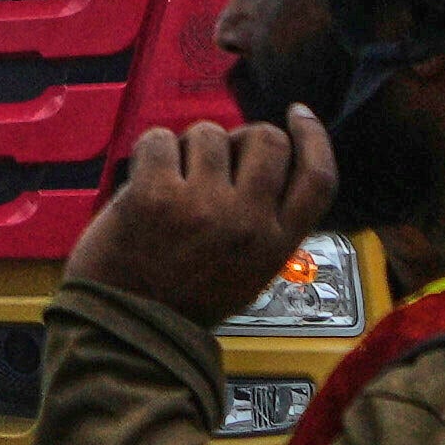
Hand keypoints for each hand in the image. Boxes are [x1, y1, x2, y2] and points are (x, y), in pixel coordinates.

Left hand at [66, 112, 340, 320]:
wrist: (127, 331)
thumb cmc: (183, 300)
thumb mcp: (248, 271)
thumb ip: (263, 221)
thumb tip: (254, 159)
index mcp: (276, 244)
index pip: (318, 178)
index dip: (313, 137)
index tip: (299, 114)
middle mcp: (247, 222)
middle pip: (266, 140)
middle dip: (239, 138)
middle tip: (213, 160)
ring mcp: (202, 206)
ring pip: (209, 133)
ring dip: (188, 148)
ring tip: (173, 183)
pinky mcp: (155, 195)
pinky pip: (160, 139)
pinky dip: (150, 151)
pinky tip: (145, 179)